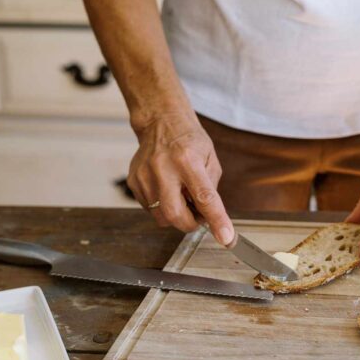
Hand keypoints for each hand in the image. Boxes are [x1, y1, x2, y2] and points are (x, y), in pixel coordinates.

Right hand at [127, 116, 234, 244]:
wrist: (160, 122)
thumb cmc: (189, 141)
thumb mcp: (210, 159)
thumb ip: (211, 190)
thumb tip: (211, 218)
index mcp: (187, 160)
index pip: (204, 197)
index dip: (216, 220)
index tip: (226, 237)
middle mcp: (163, 169)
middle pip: (175, 215)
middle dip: (190, 224)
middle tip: (198, 215)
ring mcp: (144, 176)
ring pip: (161, 217)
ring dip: (176, 214)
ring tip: (181, 196)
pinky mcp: (134, 181)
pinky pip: (151, 209)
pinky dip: (163, 206)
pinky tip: (167, 189)